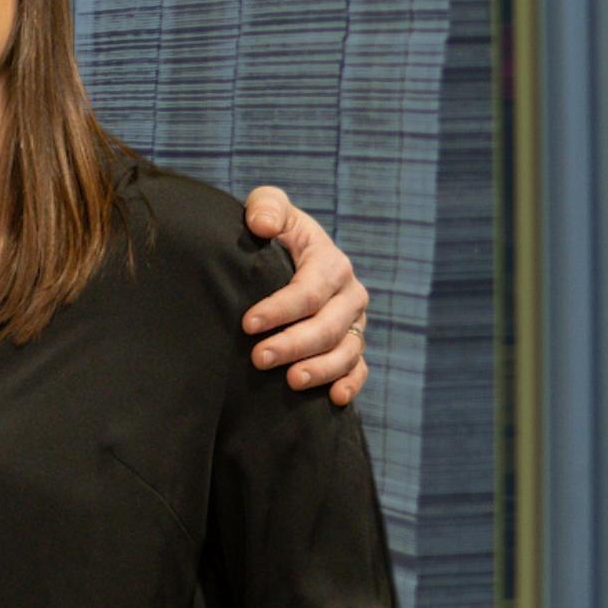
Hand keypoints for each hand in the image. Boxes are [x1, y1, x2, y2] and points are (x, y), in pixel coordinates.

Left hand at [240, 186, 369, 406]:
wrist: (287, 254)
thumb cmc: (272, 230)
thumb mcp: (269, 207)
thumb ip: (266, 207)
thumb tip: (262, 224)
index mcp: (330, 262)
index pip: (309, 290)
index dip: (280, 308)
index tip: (248, 324)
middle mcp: (349, 294)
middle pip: (327, 326)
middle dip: (294, 344)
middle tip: (258, 358)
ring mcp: (354, 322)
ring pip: (346, 351)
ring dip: (321, 369)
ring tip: (291, 382)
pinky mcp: (352, 344)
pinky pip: (359, 368)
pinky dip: (351, 384)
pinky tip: (336, 400)